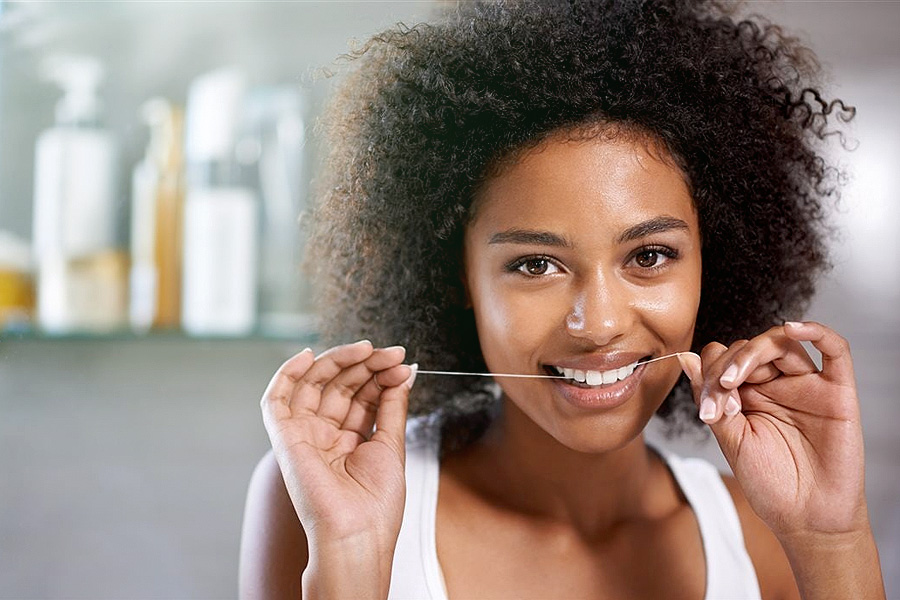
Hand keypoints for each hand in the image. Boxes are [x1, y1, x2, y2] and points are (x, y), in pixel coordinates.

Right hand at [260, 340, 416, 548]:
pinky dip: (287, 373)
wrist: (358, 533)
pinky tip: (308, 355)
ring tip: (367, 350)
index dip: (381, 374)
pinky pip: (276, 399)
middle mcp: (326, 435)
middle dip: (367, 365)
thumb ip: (393, 406)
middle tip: (391, 354)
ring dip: (339, 361)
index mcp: (350, 440)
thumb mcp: (391, 444)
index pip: (362, 394)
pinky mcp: (284, 438)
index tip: (402, 363)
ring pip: (314, 383)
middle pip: (340, 384)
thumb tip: (403, 372)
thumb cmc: (376, 504)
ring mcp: (305, 435)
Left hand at [678, 322, 867, 539]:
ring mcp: (807, 385)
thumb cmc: (769, 483)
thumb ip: (712, 398)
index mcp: (747, 393)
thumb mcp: (731, 440)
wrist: (806, 518)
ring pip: (781, 343)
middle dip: (724, 367)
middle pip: (747, 347)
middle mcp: (776, 384)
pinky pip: (835, 349)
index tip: (705, 406)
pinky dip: (816, 331)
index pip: (724, 359)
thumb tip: (687, 359)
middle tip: (717, 396)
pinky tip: (792, 328)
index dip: (709, 371)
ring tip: (734, 380)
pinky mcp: (837, 391)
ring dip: (751, 353)